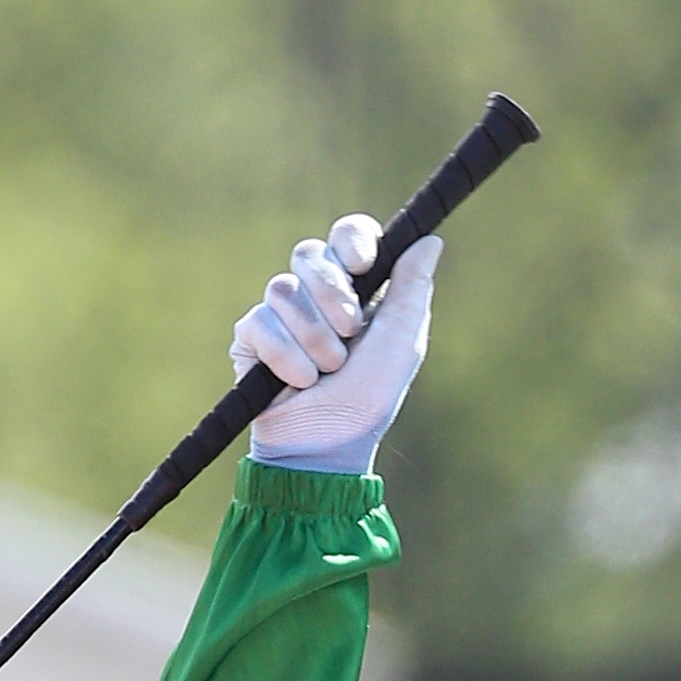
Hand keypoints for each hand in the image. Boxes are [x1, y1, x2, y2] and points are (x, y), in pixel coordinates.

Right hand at [234, 217, 442, 475]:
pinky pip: (261, 323)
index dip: (351, 240)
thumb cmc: (368, 399)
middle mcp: (315, 293)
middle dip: (333, 295)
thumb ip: (413, 290)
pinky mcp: (250, 336)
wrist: (328, 445)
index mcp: (355, 288)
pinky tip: (298, 382)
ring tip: (326, 372)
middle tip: (349, 335)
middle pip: (310, 253)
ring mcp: (280, 313)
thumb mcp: (400, 344)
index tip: (361, 264)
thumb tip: (429, 239)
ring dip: (314, 337)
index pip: (348, 235)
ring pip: (284, 289)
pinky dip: (287, 358)